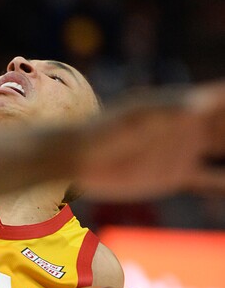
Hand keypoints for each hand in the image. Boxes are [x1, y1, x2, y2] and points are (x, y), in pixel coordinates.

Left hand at [77, 84, 224, 199]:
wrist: (77, 158)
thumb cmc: (103, 132)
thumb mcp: (135, 120)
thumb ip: (167, 113)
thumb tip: (200, 105)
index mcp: (184, 107)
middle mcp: (190, 127)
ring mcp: (183, 151)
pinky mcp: (172, 176)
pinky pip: (207, 179)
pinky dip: (224, 182)